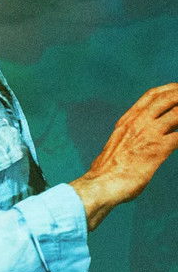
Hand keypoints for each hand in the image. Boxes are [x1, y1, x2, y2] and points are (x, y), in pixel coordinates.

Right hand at [70, 83, 177, 230]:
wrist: (102, 182)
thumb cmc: (108, 170)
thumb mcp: (117, 144)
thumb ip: (129, 137)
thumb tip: (133, 141)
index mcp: (127, 120)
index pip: (150, 96)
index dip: (167, 89)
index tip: (177, 88)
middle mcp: (138, 122)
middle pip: (166, 99)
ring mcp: (148, 134)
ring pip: (177, 114)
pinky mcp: (158, 149)